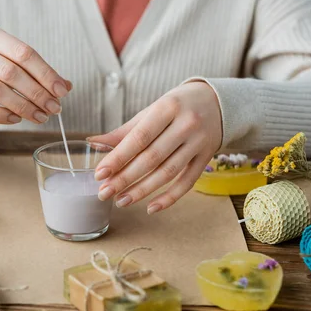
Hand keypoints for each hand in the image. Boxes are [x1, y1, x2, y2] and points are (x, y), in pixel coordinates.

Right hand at [0, 25, 70, 123]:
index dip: (45, 73)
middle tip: (53, 108)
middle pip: (10, 72)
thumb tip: (65, 87)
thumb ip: (36, 72)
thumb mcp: (9, 62)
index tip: (61, 92)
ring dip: (23, 106)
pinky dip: (1, 115)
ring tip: (40, 117)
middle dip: (36, 93)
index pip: (23, 53)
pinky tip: (16, 119)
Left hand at [88, 81, 222, 213]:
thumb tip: (93, 143)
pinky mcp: (207, 157)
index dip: (118, 158)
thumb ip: (124, 131)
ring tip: (121, 201)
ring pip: (167, 173)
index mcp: (167, 108)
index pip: (139, 138)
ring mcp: (198, 142)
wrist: (217, 102)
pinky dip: (169, 198)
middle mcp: (185, 125)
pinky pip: (187, 182)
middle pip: (151, 158)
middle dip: (125, 178)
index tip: (99, 174)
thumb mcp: (151, 111)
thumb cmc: (176, 106)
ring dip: (142, 190)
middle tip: (104, 192)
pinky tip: (150, 207)